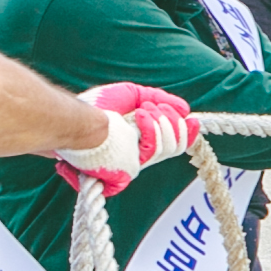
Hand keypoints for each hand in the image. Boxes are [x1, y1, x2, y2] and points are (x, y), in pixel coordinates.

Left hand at [56, 83, 200, 194]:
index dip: (186, 133)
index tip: (194, 120)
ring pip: (169, 147)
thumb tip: (186, 110)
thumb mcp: (132, 95)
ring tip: (140, 111)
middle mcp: (137, 158)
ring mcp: (131, 167)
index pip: (170, 145)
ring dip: (160, 120)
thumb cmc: (96, 107)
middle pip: (175, 146)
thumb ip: (159, 100)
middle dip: (170, 120)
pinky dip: (151, 129)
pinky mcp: (125, 175)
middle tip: (150, 108)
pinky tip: (138, 117)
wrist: (76, 120)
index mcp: (139, 144)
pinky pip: (154, 152)